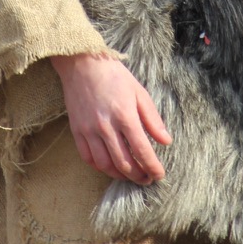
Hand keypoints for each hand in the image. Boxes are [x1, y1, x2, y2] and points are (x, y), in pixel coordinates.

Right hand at [52, 53, 171, 183]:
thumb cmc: (114, 76)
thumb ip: (152, 119)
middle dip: (138, 176)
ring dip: (120, 175)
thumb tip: (166, 141)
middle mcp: (106, 126)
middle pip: (124, 163)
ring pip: (105, 164)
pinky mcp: (76, 131)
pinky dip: (100, 167)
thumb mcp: (139, 92)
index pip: (142, 150)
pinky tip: (110, 166)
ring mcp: (89, 130)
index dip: (152, 167)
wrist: (82, 64)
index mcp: (125, 115)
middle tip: (147, 179)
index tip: (159, 175)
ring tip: (130, 175)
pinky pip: (88, 157)